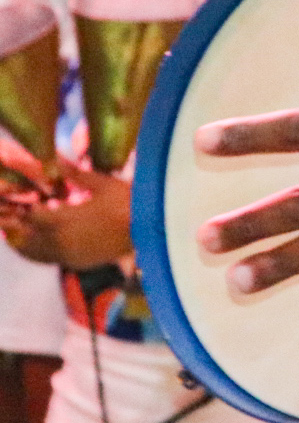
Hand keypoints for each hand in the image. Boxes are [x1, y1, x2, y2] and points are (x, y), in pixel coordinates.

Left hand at [0, 167, 130, 269]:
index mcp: (62, 220)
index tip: (28, 199)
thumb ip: (75, 174)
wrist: (153, 229)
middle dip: (21, 227)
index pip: (31, 216)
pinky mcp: (79, 263)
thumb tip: (56, 158)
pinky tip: (47, 242)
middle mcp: (60, 242)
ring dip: (27, 242)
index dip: (25, 207)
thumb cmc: (129, 203)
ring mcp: (69, 256)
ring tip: (26, 232)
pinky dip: (44, 251)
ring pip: (36, 253)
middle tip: (21, 216)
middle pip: (26, 238)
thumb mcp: (103, 184)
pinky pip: (52, 259)